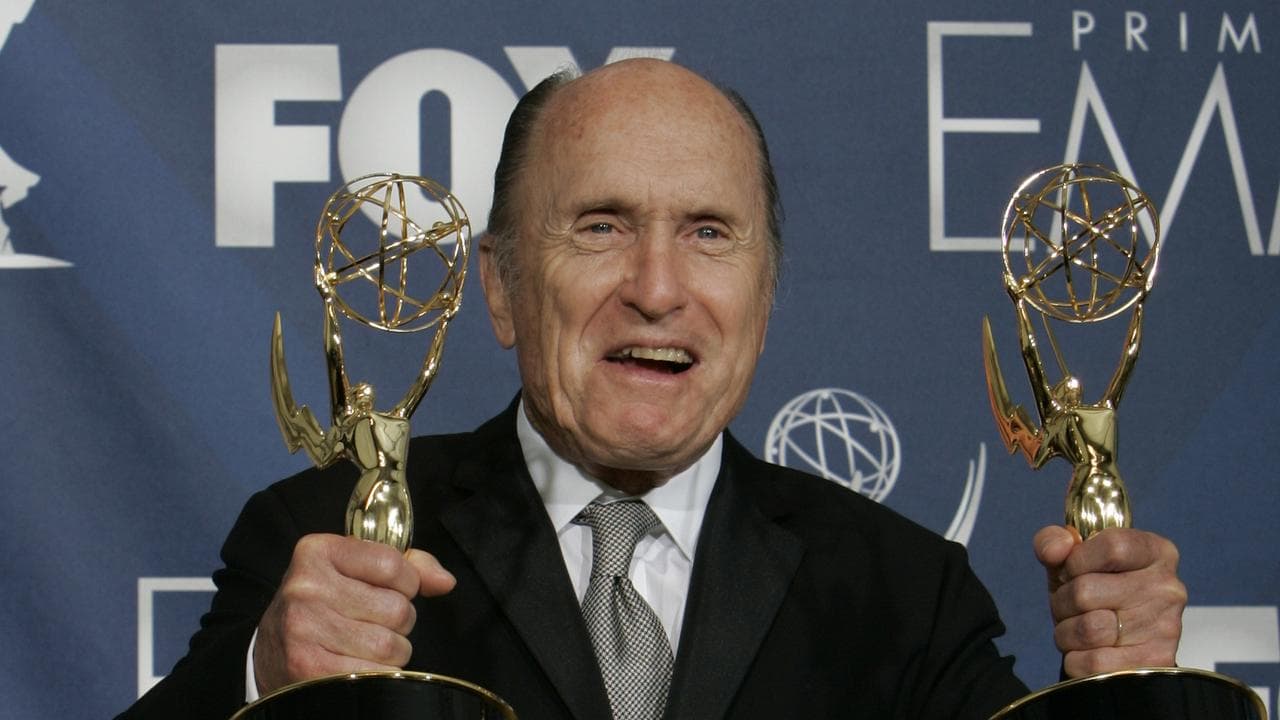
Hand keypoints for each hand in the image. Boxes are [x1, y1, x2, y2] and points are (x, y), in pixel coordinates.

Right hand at [252, 533, 455, 693]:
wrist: (266, 653)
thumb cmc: (321, 606)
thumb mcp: (353, 572)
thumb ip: (406, 566)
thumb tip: (445, 581)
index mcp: (319, 551)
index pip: (394, 565)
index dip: (406, 583)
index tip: (389, 590)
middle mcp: (306, 586)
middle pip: (397, 609)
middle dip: (398, 622)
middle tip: (372, 623)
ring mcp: (304, 627)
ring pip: (391, 645)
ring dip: (391, 652)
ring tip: (363, 645)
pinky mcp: (307, 666)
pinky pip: (375, 674)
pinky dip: (378, 675)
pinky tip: (357, 665)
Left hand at [1034, 525, 1185, 676]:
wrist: (1120, 649)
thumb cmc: (1094, 594)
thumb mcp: (1070, 562)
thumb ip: (1053, 541)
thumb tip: (1057, 549)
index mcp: (1156, 552)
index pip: (1112, 546)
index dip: (1077, 561)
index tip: (1072, 571)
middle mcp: (1168, 589)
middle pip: (1087, 591)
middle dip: (1063, 601)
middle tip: (1072, 607)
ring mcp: (1165, 628)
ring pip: (1088, 630)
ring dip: (1067, 632)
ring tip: (1078, 628)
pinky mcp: (1154, 663)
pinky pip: (1093, 663)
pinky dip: (1076, 660)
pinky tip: (1088, 652)